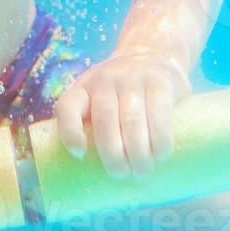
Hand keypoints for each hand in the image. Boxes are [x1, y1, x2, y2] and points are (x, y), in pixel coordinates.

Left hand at [54, 47, 192, 180]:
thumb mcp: (99, 97)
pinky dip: (160, 138)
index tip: (80, 154)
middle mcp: (105, 80)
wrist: (151, 53)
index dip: (70, 132)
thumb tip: (92, 177)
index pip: (68, 107)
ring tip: (143, 171)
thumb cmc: (120, 91)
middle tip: (122, 174)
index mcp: (84, 88)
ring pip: (132, 119)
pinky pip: (158, 113)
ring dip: (138, 152)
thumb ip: (94, 124)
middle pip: (104, 119)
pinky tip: (162, 154)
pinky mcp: (159, 82)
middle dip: (112, 153)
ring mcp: (132, 78)